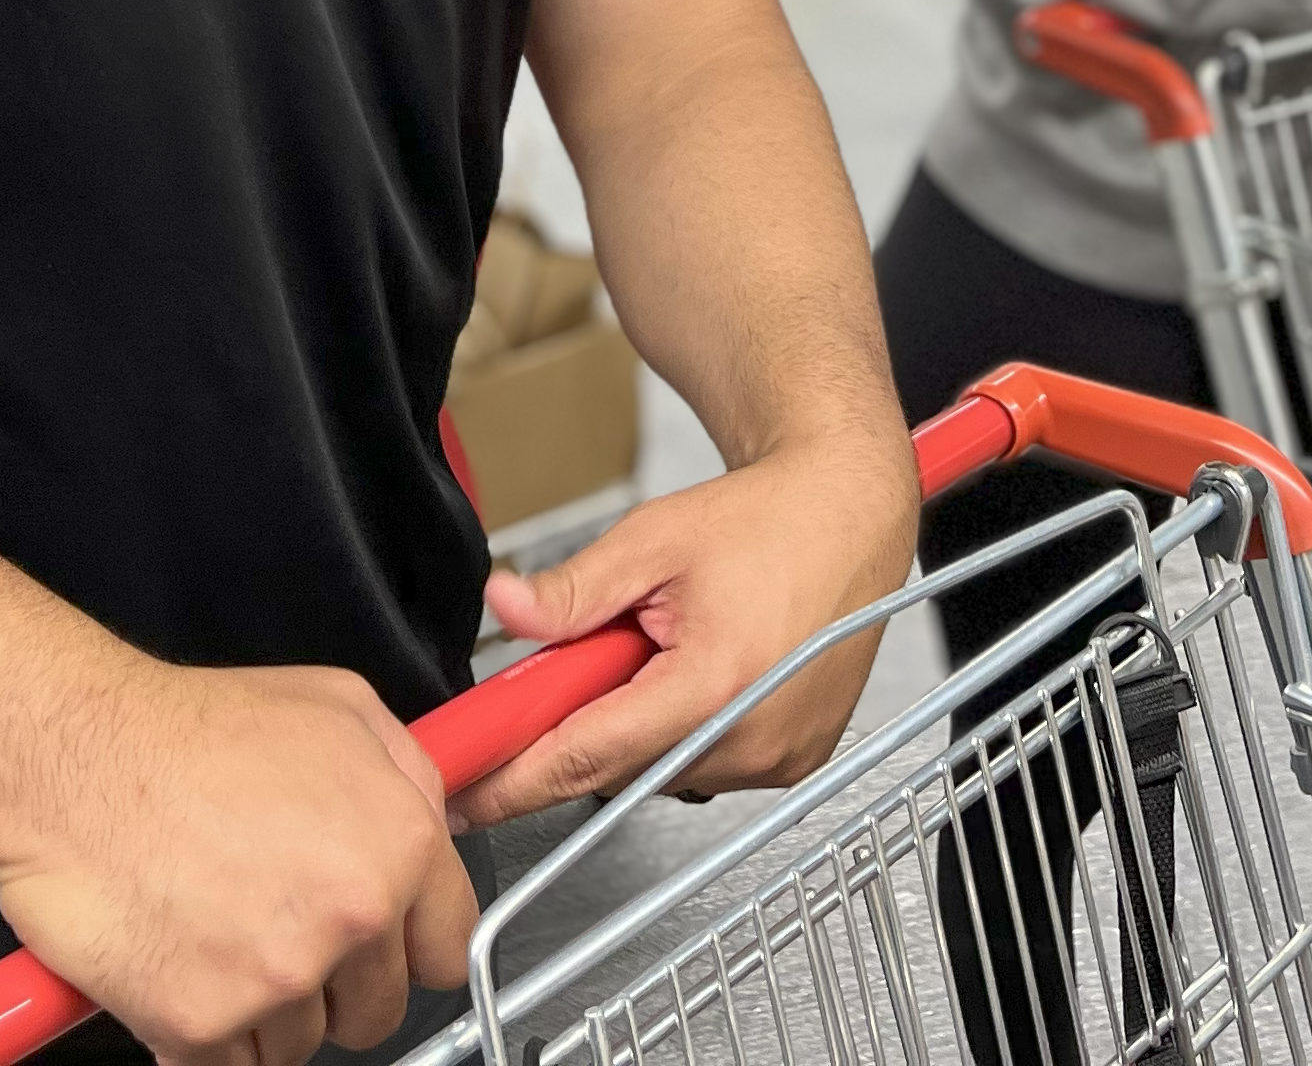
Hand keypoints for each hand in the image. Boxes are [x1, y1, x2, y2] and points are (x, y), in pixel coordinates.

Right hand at [0, 657, 474, 1065]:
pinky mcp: (202, 1024)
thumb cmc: (189, 728)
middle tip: (277, 932)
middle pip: (376, 1012)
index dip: (408, 947)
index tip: (377, 946)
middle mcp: (352, 916)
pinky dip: (203, 1036)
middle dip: (335, 985)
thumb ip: (406, 776)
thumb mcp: (336, 706)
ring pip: (300, 1043)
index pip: (449, 950)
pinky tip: (180, 967)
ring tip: (216, 931)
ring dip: (263, 1009)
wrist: (74, 758)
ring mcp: (279, 978)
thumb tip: (434, 827)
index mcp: (398, 844)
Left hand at [450, 425, 916, 828]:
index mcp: (714, 683)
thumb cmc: (765, 520)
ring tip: (669, 647)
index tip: (462, 797)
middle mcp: (753, 737)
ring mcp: (780, 760)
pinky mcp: (794, 764)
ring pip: (658, 771)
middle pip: (619, 766)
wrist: (849, 514)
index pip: (587, 757)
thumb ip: (573, 589)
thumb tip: (502, 606)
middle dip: (583, 724)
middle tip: (595, 654)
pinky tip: (703, 671)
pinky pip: (704, 766)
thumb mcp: (654, 539)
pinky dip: (682, 732)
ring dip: (638, 726)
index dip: (514, 783)